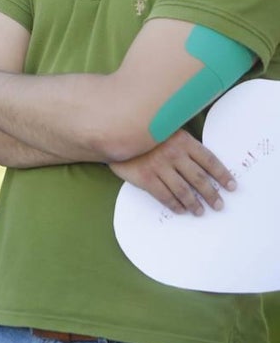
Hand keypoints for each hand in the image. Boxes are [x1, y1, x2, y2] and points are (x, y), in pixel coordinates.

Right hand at [109, 129, 235, 215]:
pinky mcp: (145, 177)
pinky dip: (174, 205)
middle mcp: (173, 154)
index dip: (222, 175)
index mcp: (182, 140)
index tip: (231, 186)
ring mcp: (158, 166)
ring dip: (194, 203)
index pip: (209, 160)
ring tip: (200, 211)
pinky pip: (164, 195)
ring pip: (183, 190)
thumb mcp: (165, 131)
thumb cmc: (141, 134)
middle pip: (198, 178)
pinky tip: (180, 210)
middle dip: (211, 194)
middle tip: (219, 205)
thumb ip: (182, 144)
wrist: (111, 134)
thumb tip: (202, 163)